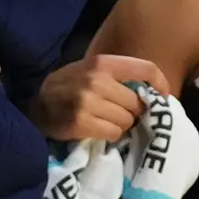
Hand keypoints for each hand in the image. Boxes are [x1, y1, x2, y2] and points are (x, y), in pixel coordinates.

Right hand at [31, 55, 170, 140]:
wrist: (34, 103)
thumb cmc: (68, 86)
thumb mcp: (90, 70)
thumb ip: (117, 76)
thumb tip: (152, 92)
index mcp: (102, 63)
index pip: (145, 69)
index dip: (160, 84)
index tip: (163, 97)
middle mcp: (97, 81)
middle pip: (137, 102)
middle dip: (133, 111)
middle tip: (120, 113)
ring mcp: (88, 102)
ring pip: (127, 120)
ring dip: (121, 125)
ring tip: (106, 121)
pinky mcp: (81, 123)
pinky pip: (114, 133)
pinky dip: (110, 134)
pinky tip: (98, 129)